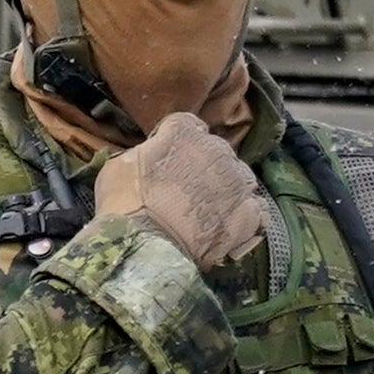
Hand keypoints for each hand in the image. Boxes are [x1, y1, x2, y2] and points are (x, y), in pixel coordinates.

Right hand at [95, 110, 264, 272]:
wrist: (144, 247)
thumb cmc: (123, 205)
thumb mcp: (118, 166)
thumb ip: (143, 154)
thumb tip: (149, 157)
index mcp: (183, 131)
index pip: (188, 126)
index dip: (179, 145)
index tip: (169, 161)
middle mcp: (217, 149)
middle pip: (217, 152)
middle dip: (204, 168)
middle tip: (185, 192)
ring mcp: (236, 182)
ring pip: (239, 178)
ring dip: (227, 190)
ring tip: (208, 212)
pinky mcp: (249, 214)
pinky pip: (255, 210)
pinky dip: (242, 216)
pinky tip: (226, 227)